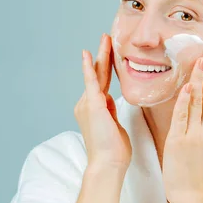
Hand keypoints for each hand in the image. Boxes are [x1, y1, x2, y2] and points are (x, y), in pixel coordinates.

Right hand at [74, 33, 131, 174]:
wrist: (108, 164)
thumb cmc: (114, 151)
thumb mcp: (115, 126)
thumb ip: (111, 111)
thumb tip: (112, 102)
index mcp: (95, 108)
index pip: (102, 82)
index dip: (106, 67)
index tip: (110, 53)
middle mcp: (87, 104)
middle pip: (97, 74)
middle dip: (102, 55)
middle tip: (106, 37)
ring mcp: (88, 104)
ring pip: (96, 75)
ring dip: (101, 56)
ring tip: (105, 38)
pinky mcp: (92, 106)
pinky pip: (91, 82)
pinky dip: (89, 68)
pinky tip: (88, 54)